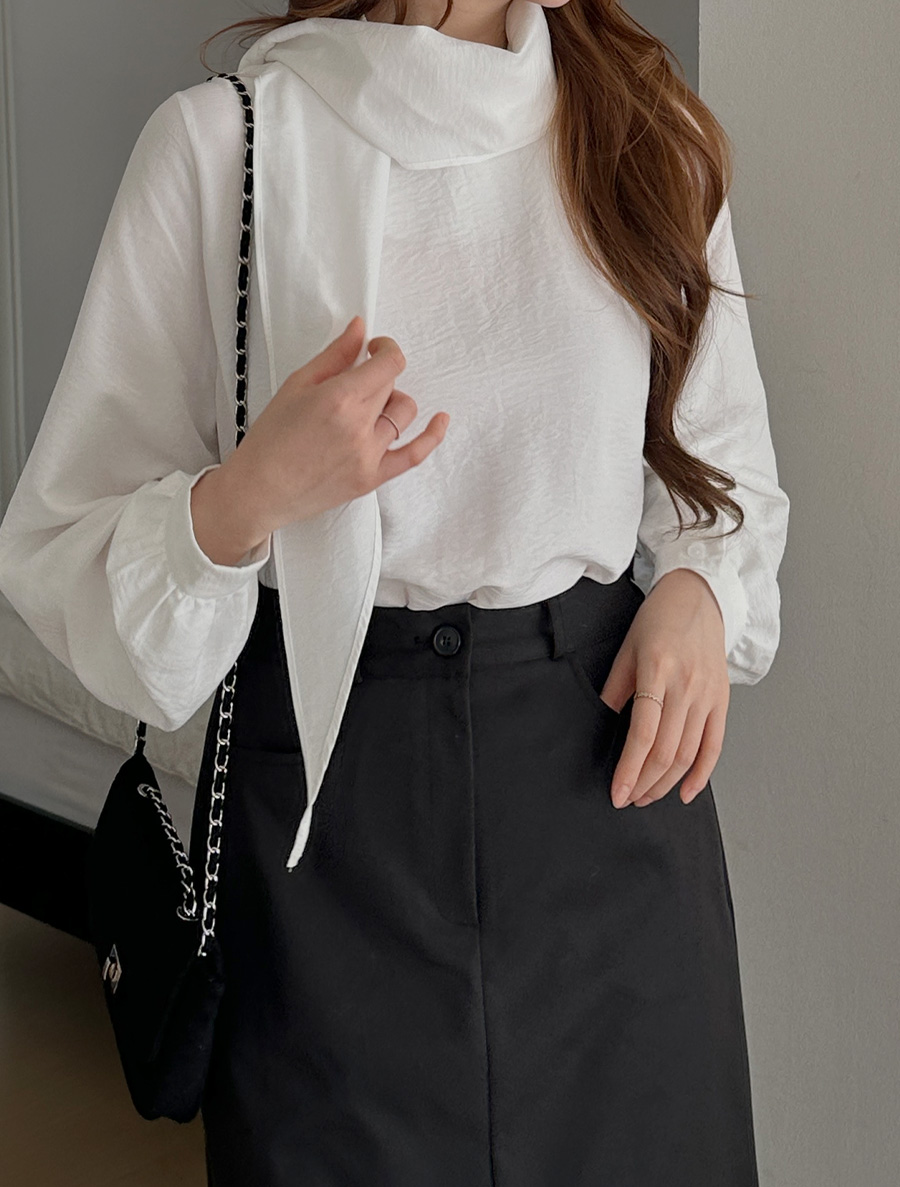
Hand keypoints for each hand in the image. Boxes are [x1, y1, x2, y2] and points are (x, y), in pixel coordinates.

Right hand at [219, 316, 449, 542]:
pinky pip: (414, 455)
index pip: (389, 363)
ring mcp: (369, 455)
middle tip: (353, 384)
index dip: (386, 349)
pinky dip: (432, 436)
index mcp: (339, 398)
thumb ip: (335, 356)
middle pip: (392, 386)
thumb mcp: (297, 386)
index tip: (375, 349)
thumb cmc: (270, 439)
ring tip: (367, 408)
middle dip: (377, 378)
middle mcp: (359, 426)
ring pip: (403, 413)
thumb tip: (359, 328)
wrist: (260, 490)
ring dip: (391, 403)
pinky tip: (441, 420)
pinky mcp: (373, 478)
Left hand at [598, 568, 730, 807]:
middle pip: (667, 751)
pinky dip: (701, 774)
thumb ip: (615, 690)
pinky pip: (714, 745)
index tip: (617, 792)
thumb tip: (602, 727)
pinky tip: (684, 792)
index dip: (629, 769)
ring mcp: (708, 694)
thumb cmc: (658, 620)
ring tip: (646, 796)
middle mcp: (687, 686)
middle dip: (645, 782)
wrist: (699, 596)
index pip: (643, 734)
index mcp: (657, 671)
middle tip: (628, 799)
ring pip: (689, 753)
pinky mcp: (722, 699)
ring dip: (666, 783)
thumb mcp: (626, 650)